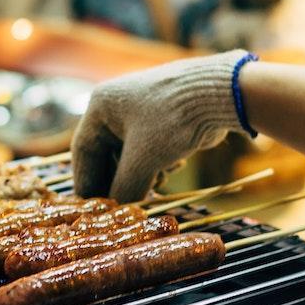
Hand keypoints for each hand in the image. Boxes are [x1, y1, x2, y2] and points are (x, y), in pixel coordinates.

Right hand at [72, 50, 254, 201]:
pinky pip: (148, 151)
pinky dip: (155, 166)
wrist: (222, 94)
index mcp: (101, 106)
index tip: (91, 208)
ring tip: (155, 185)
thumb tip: (118, 210)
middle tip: (123, 206)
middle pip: (106, 155)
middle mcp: (117, 107)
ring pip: (129, 156)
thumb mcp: (143, 160)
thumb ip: (124, 188)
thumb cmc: (174, 120)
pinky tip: (171, 169)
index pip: (83, 150)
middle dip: (117, 181)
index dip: (86, 181)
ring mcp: (141, 112)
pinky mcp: (163, 120)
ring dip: (139, 176)